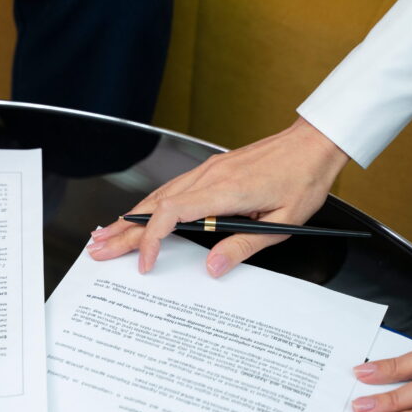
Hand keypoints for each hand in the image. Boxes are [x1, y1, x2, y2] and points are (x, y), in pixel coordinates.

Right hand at [87, 117, 349, 274]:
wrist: (313, 144)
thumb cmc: (303, 180)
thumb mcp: (283, 223)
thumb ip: (243, 246)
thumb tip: (212, 267)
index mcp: (226, 191)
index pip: (173, 213)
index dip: (152, 238)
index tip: (146, 262)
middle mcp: (210, 176)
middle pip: (155, 205)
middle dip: (123, 230)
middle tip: (98, 248)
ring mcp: (207, 170)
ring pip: (158, 196)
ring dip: (129, 217)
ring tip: (106, 234)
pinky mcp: (209, 169)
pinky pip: (171, 188)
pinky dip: (148, 205)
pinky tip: (136, 214)